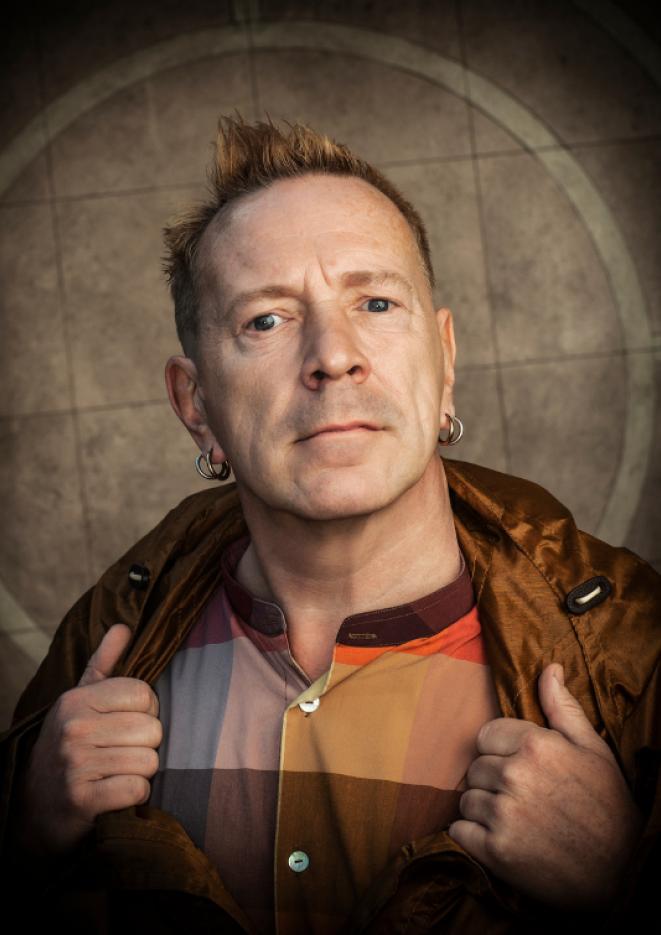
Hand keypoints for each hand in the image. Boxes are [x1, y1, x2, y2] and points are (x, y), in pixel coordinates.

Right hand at [14, 624, 161, 857]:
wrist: (35, 805)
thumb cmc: (70, 745)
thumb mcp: (80, 701)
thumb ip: (104, 663)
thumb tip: (123, 626)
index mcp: (77, 699)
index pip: (144, 694)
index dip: (146, 712)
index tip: (128, 724)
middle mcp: (74, 728)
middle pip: (152, 729)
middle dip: (145, 745)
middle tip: (121, 753)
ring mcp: (76, 764)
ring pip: (149, 761)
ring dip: (140, 772)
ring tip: (117, 772)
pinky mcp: (82, 799)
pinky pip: (137, 789)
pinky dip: (134, 796)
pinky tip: (115, 793)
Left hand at [447, 663, 644, 910]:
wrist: (623, 873)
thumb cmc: (608, 806)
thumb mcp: (593, 749)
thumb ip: (563, 707)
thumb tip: (549, 668)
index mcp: (535, 745)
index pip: (485, 735)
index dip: (500, 752)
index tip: (520, 769)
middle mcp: (515, 775)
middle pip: (475, 768)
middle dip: (492, 781)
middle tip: (522, 799)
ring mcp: (503, 814)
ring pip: (466, 799)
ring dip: (482, 810)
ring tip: (515, 820)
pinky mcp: (495, 851)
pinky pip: (458, 831)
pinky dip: (472, 837)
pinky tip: (500, 840)